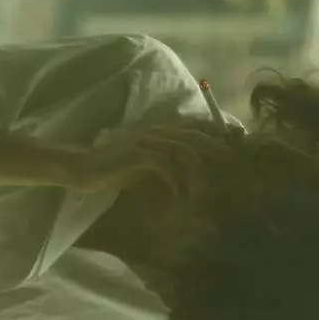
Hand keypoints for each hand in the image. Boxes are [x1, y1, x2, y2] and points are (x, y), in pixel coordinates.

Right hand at [70, 122, 228, 194]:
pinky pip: (164, 163)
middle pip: (195, 134)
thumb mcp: (146, 164)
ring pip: (183, 148)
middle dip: (217, 149)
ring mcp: (146, 139)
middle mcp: (155, 130)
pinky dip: (175, 179)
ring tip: (204, 191)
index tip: (235, 148)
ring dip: (196, 171)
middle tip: (233, 167)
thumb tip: (191, 175)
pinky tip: (180, 194)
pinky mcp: (136, 153)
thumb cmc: (114, 169)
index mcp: (159, 129)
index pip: (196, 125)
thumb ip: (167, 162)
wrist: (83, 168)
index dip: (218, 134)